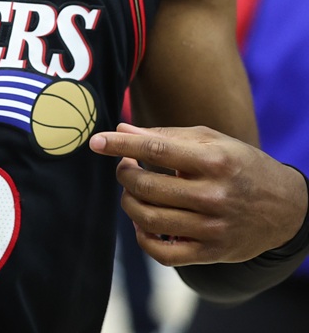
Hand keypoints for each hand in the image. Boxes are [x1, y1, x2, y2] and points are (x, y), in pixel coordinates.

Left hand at [90, 123, 308, 265]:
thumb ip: (165, 136)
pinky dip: (143, 238)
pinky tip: (144, 223)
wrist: (285, 207)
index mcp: (214, 161)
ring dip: (129, 201)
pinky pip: (162, 253)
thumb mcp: (211, 141)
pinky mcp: (211, 252)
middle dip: (124, 174)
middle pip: (146, 186)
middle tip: (126, 167)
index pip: (155, 150)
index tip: (96, 141)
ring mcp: (212, 227)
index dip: (120, 145)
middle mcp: (214, 195)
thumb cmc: (240, 165)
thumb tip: (121, 129)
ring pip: (148, 218)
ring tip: (134, 191)